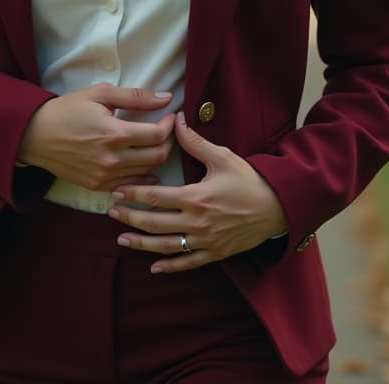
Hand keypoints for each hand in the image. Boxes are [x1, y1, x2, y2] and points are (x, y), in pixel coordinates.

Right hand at [17, 85, 175, 191]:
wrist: (35, 135)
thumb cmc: (68, 109)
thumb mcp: (100, 94)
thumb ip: (136, 96)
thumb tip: (167, 98)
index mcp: (113, 134)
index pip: (157, 135)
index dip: (170, 124)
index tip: (170, 116)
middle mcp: (111, 159)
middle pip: (157, 156)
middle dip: (168, 141)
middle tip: (165, 129)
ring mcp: (105, 176)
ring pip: (147, 172)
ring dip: (156, 157)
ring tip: (153, 143)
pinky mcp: (97, 186)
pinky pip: (131, 185)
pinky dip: (143, 176)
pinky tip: (144, 165)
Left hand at [108, 111, 286, 272]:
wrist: (277, 207)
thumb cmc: (249, 180)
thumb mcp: (223, 156)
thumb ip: (195, 142)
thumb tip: (176, 121)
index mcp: (196, 197)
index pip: (157, 197)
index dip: (134, 195)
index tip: (116, 192)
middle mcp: (198, 222)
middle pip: (156, 223)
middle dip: (131, 218)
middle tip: (111, 213)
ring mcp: (206, 241)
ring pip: (167, 246)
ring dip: (142, 244)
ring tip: (122, 239)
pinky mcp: (215, 253)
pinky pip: (188, 263)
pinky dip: (170, 266)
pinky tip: (154, 267)